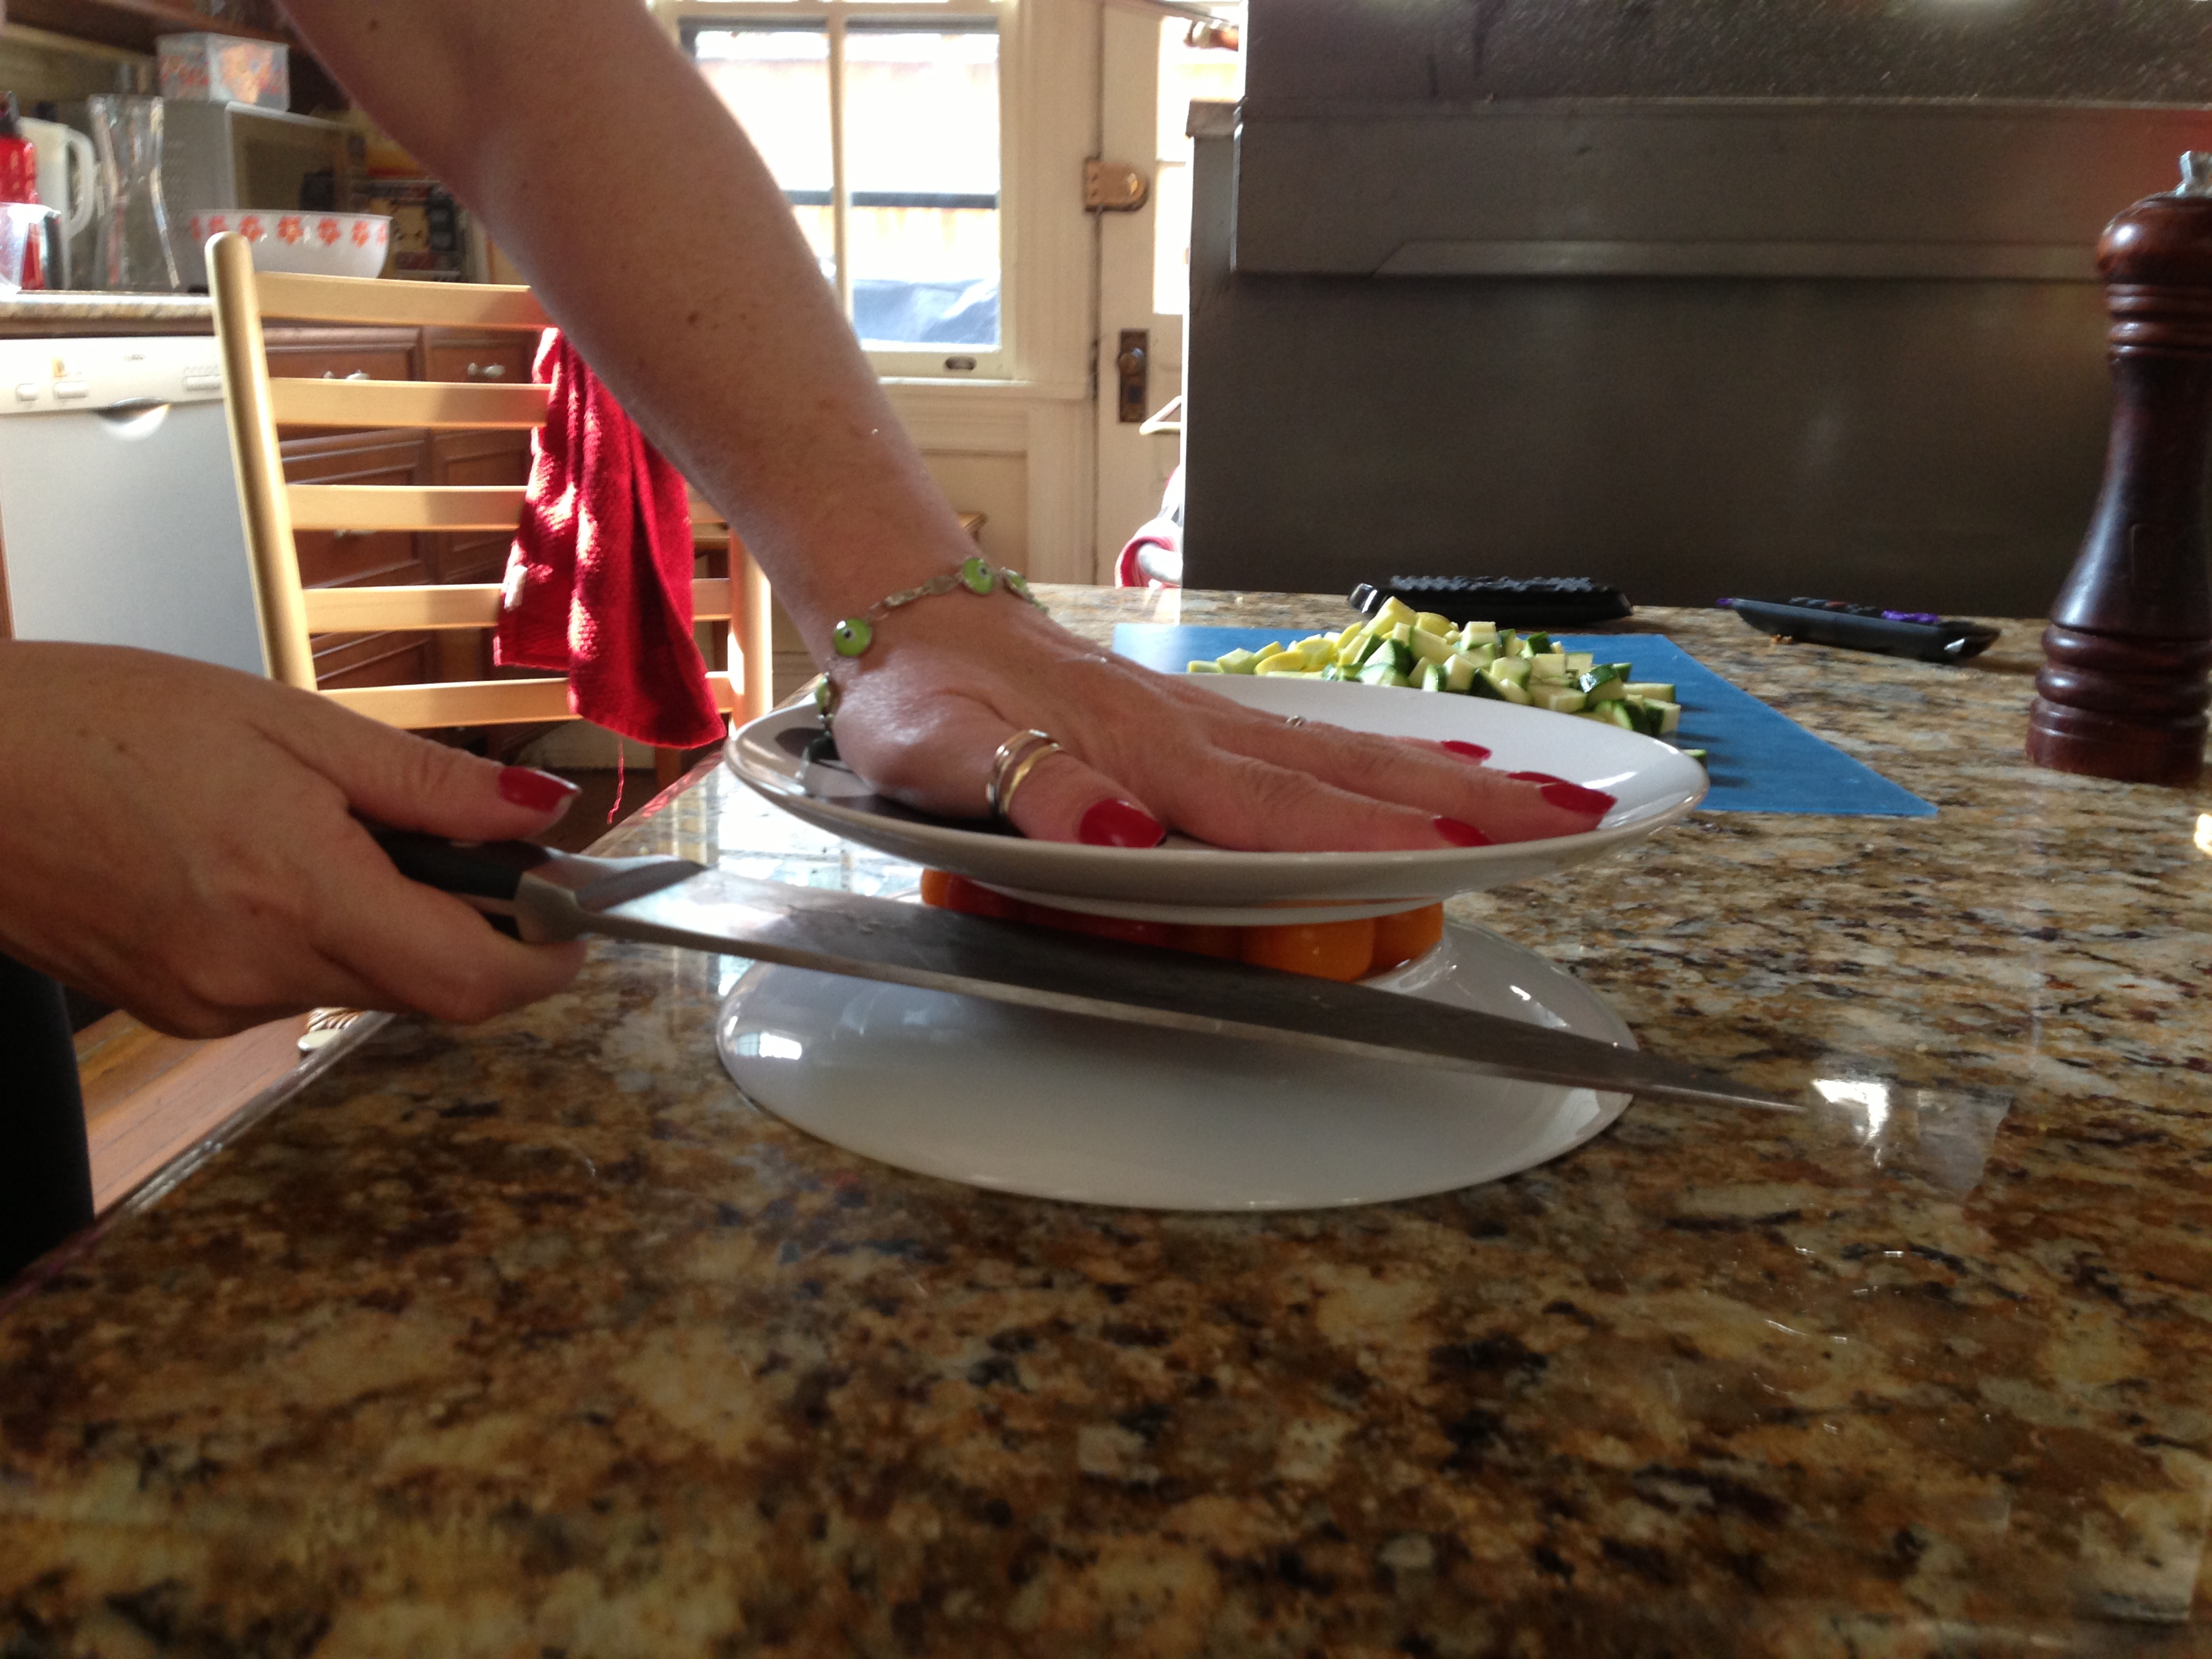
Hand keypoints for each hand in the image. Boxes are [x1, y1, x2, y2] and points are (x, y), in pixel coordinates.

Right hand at [0, 643, 587, 1036]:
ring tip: (327, 828)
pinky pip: (289, 982)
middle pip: (424, 986)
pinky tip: (265, 860)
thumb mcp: (291, 725)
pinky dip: (315, 931)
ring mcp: (210, 1003)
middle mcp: (257, 976)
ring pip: (358, 982)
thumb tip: (541, 814)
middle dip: (468, 926)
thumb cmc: (101, 723)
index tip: (575, 924)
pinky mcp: (176, 1007)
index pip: (472, 982)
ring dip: (384, 922)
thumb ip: (429, 786)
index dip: (544, 962)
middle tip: (463, 845)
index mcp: (299, 899)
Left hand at [825, 600, 1615, 848]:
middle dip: (1466, 806)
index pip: (1280, 810)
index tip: (1463, 855)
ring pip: (1350, 757)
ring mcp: (1207, 724)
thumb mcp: (941, 753)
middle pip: (1352, 777)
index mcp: (1146, 755)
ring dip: (1451, 783)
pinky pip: (1318, 746)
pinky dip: (1392, 765)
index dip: (1374, 842)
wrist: (916, 618)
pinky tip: (1439, 777)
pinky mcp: (1200, 722)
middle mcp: (1196, 736)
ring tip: (1546, 803)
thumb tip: (1111, 838)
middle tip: (1571, 827)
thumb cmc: (925, 700)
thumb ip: (1027, 791)